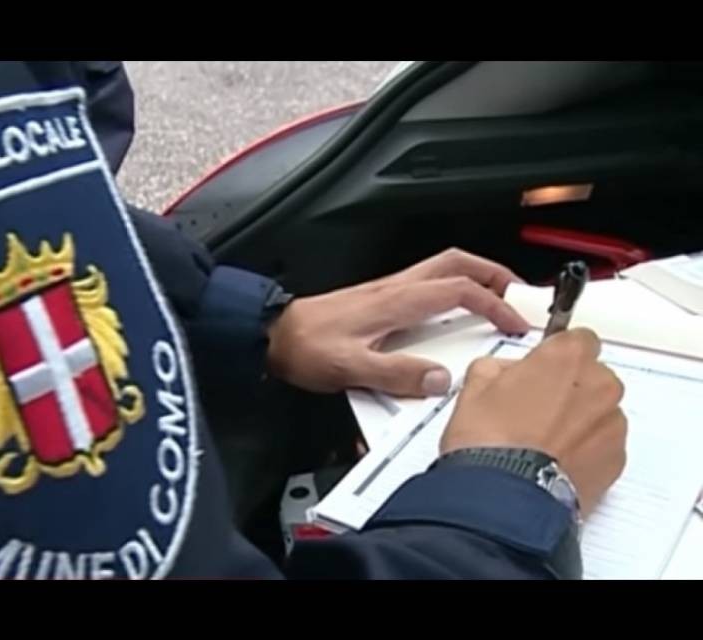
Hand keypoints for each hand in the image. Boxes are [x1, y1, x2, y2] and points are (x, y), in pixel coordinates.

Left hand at [266, 248, 529, 396]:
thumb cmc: (305, 348)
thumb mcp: (349, 368)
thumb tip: (441, 380)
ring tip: (495, 299)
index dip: (494, 304)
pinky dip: (451, 288)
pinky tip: (452, 312)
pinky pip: (425, 283)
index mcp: (395, 301)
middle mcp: (394, 289)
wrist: (271, 334)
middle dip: (493, 273)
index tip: (517, 323)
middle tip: (520, 294)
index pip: (459, 290)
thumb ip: (395, 375)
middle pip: (455, 263)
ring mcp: (386, 290)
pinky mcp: (377, 299)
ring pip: (441, 268)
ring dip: (474, 277)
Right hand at [440, 328, 626, 516]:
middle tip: (534, 408)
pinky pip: (604, 445)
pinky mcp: (616, 460)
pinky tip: (553, 460)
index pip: (578, 338)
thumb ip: (497, 367)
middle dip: (569, 388)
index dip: (557, 354)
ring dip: (579, 420)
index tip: (544, 367)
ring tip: (542, 441)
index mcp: (566, 358)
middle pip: (592, 376)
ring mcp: (611, 425)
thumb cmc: (489, 440)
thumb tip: (505, 374)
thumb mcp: (474, 386)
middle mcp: (599, 386)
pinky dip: (585, 450)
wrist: (502, 496)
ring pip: (599, 412)